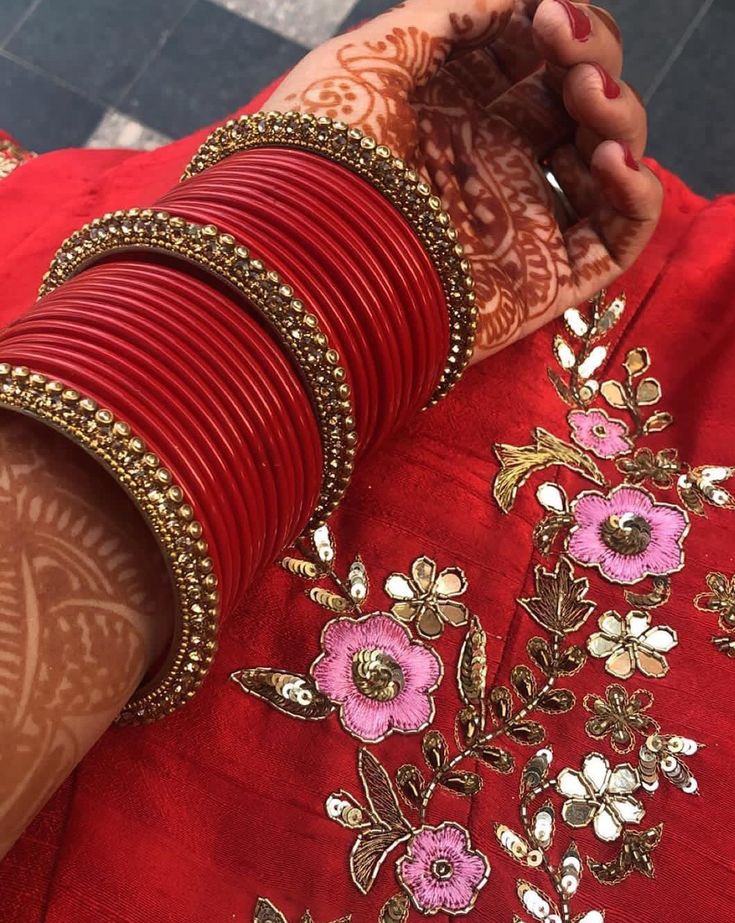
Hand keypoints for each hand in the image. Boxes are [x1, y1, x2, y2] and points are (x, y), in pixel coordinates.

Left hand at [266, 0, 661, 359]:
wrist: (300, 266)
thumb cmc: (316, 159)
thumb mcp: (371, 58)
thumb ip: (448, 16)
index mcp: (447, 113)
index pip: (530, 60)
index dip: (554, 26)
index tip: (548, 9)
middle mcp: (488, 163)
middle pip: (575, 104)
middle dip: (590, 60)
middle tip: (569, 47)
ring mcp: (518, 221)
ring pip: (606, 163)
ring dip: (619, 115)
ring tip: (587, 96)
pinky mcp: (542, 280)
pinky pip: (615, 241)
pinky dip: (638, 197)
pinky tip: (616, 159)